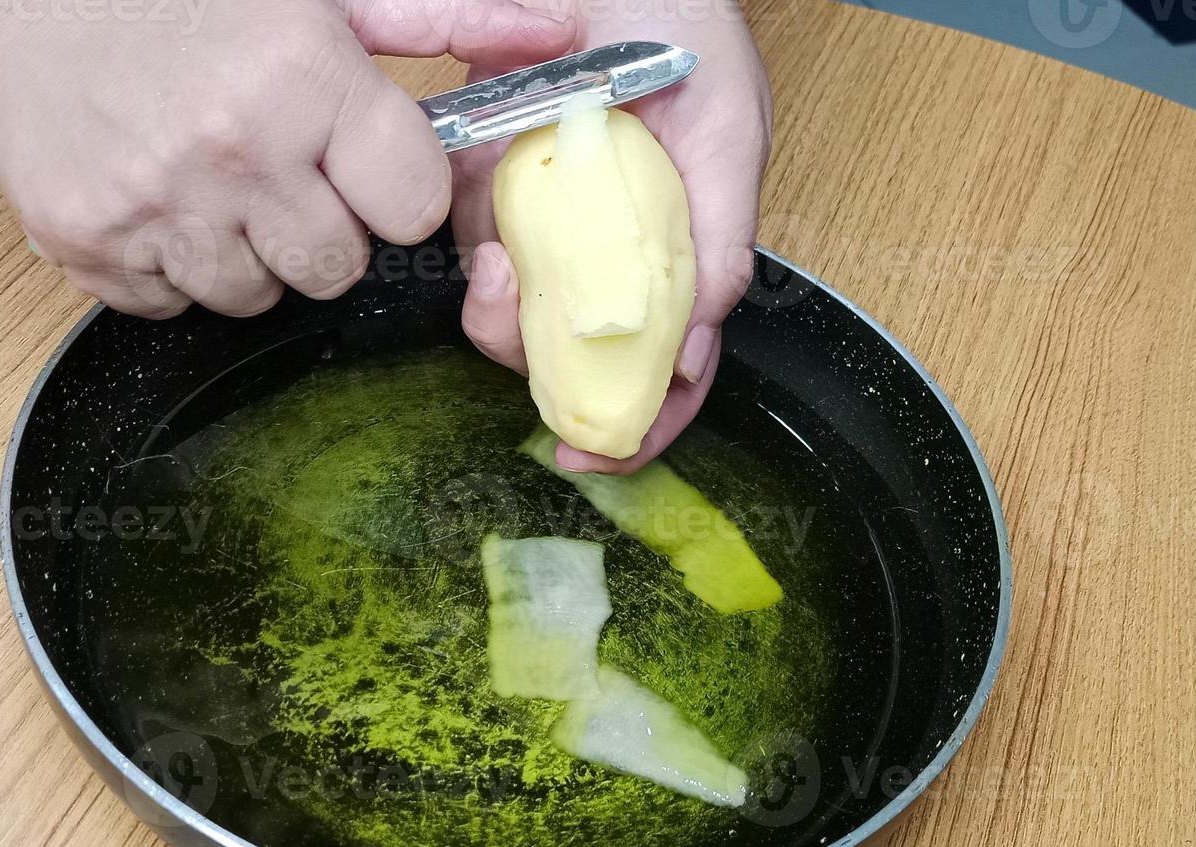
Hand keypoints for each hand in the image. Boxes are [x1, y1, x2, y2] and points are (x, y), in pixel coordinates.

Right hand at [0, 0, 574, 315]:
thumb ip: (447, 19)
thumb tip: (561, 33)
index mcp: (302, 78)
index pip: (408, 209)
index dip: (389, 187)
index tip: (358, 160)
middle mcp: (232, 151)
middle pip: (337, 269)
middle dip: (321, 225)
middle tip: (277, 164)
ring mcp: (153, 207)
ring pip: (256, 298)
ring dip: (246, 250)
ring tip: (210, 173)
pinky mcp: (86, 244)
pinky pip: (170, 306)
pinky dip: (169, 266)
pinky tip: (155, 195)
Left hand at [454, 1, 770, 473]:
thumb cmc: (687, 30)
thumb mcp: (729, 131)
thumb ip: (720, 241)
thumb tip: (689, 351)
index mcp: (679, 253)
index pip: (670, 366)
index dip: (643, 425)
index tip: (602, 455)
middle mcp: (609, 251)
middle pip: (579, 356)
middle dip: (548, 379)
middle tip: (530, 349)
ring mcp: (545, 223)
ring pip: (517, 316)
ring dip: (500, 324)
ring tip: (498, 274)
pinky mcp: (482, 184)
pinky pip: (467, 247)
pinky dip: (471, 265)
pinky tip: (485, 243)